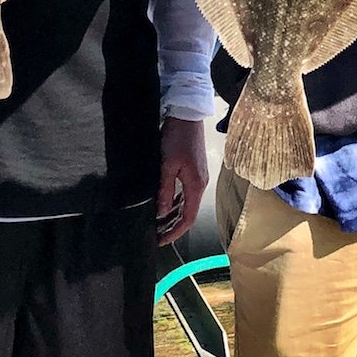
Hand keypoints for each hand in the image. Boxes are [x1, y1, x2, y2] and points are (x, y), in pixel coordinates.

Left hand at [156, 118, 208, 244]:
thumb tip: (161, 213)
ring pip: (186, 204)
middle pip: (188, 213)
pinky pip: (185, 194)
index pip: (188, 218)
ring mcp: (198, 178)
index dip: (175, 232)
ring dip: (173, 215)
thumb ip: (165, 190)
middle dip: (173, 226)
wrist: (187, 115)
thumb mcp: (167, 165)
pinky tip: (164, 205)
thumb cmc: (177, 138)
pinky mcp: (194, 171)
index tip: (160, 241)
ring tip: (157, 224)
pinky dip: (175, 203)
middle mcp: (200, 184)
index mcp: (196, 185)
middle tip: (155, 235)